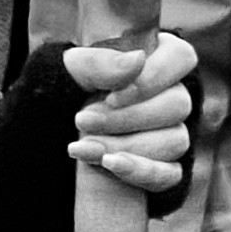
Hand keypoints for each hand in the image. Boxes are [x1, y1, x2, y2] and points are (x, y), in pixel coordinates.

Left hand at [64, 29, 199, 199]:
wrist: (50, 129)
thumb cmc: (67, 87)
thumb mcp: (73, 70)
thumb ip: (101, 62)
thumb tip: (138, 59)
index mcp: (156, 56)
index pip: (180, 57)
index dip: (150, 79)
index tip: (111, 98)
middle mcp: (173, 94)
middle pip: (177, 105)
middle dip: (127, 118)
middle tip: (83, 121)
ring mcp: (174, 132)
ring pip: (175, 140)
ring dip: (126, 145)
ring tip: (84, 144)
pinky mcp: (167, 167)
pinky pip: (170, 174)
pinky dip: (139, 170)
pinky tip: (108, 165)